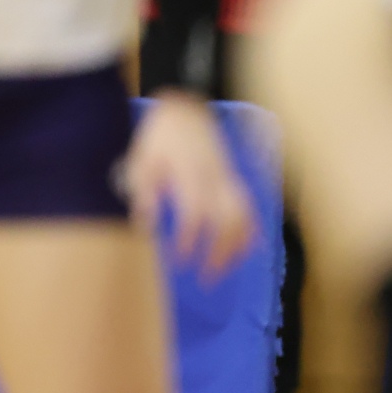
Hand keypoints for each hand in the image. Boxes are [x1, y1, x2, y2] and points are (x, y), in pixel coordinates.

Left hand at [122, 92, 254, 279]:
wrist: (183, 112)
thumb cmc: (157, 140)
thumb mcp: (141, 161)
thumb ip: (144, 193)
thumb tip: (144, 225)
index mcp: (191, 174)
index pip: (196, 213)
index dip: (191, 239)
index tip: (181, 260)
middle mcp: (216, 179)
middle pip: (227, 221)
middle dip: (220, 253)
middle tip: (207, 280)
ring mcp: (229, 180)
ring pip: (243, 217)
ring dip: (236, 247)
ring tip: (223, 271)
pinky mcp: (234, 181)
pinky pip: (249, 209)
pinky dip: (250, 231)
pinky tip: (246, 251)